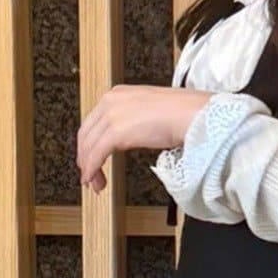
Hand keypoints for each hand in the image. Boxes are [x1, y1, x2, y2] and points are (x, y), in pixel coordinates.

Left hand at [75, 86, 214, 193]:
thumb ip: (137, 122)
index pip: (93, 121)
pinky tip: (93, 180)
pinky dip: (91, 170)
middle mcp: (111, 101)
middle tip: (89, 174)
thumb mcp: (151, 113)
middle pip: (86, 134)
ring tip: (94, 183)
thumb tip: (135, 136)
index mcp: (118, 94)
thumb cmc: (183, 114)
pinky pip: (95, 155)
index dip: (88, 143)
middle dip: (85, 157)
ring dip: (88, 168)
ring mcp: (112, 115)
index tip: (91, 157)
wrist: (193, 115)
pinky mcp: (116, 132)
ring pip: (88, 146)